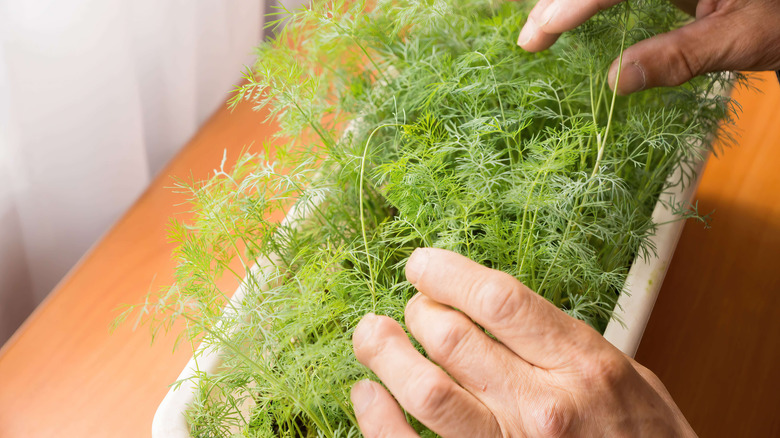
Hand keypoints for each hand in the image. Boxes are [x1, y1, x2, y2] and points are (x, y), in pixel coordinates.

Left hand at [351, 248, 695, 436]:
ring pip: (426, 390)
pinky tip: (367, 394)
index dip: (448, 274)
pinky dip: (378, 419)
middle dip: (418, 312)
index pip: (499, 300)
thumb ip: (561, 341)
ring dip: (386, 355)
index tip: (423, 264)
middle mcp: (544, 406)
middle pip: (451, 338)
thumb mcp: (628, 375)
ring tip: (372, 336)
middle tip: (412, 308)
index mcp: (582, 364)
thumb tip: (493, 305)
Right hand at [516, 0, 779, 93]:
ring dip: (567, 0)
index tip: (544, 32)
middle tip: (530, 40)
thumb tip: (617, 82)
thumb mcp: (742, 37)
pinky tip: (570, 17)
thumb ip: (681, 56)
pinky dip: (590, 2)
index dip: (575, 3)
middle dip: (559, 0)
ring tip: (541, 31)